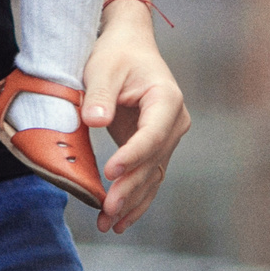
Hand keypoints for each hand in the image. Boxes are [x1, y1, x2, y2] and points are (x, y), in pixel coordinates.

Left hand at [81, 6, 189, 234]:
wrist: (128, 46)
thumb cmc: (116, 54)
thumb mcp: (103, 68)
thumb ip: (100, 95)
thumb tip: (96, 121)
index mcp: (166, 99)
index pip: (152, 134)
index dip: (133, 155)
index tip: (111, 171)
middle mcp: (173, 122)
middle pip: (153, 162)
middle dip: (130, 188)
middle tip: (107, 209)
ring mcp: (166, 138)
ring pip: (152, 176)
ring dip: (131, 202)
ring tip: (108, 224)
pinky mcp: (154, 149)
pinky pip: (148, 178)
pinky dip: (135, 200)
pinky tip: (119, 222)